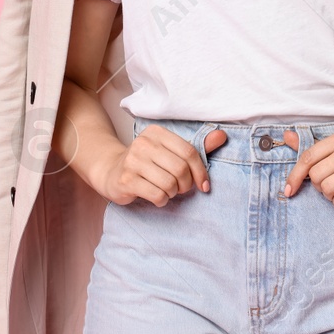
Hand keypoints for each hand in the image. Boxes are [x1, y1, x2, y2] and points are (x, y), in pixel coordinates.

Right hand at [96, 126, 228, 206]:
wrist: (111, 171)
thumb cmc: (147, 163)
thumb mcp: (170, 152)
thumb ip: (197, 147)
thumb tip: (222, 136)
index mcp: (157, 133)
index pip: (189, 151)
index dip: (200, 171)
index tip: (203, 185)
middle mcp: (143, 143)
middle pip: (180, 169)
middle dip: (186, 185)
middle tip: (181, 189)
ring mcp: (132, 161)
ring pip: (169, 183)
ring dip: (173, 193)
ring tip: (167, 191)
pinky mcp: (126, 180)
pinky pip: (157, 195)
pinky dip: (162, 200)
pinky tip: (157, 197)